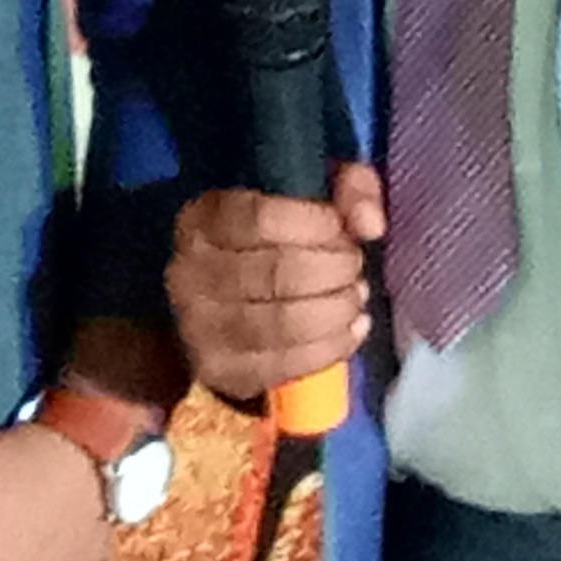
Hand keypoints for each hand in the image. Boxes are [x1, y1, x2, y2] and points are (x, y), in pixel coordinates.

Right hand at [166, 163, 383, 402]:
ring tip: (355, 296)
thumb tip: (370, 224)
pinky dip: (334, 346)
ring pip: (285, 323)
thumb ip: (348, 188)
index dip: (317, 224)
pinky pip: (287, 364)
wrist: (222, 306)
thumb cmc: (273, 240)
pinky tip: (353, 327)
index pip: (260, 219)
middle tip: (354, 266)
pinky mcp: (223, 371)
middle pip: (278, 273)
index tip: (343, 230)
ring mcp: (201, 328)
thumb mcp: (309, 195)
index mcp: (203, 219)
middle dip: (336, 269)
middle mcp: (189, 273)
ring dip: (338, 309)